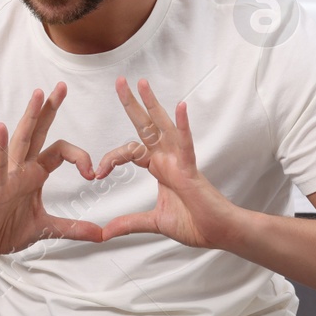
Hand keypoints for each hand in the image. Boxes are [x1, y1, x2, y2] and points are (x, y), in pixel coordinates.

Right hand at [0, 82, 103, 258]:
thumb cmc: (4, 231)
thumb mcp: (47, 229)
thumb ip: (73, 228)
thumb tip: (101, 235)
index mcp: (34, 174)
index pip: (60, 152)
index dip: (80, 158)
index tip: (93, 174)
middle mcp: (22, 169)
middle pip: (39, 132)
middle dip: (50, 109)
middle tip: (62, 86)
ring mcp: (8, 175)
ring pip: (21, 140)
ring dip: (30, 117)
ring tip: (38, 94)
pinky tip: (1, 127)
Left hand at [97, 77, 242, 248]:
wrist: (218, 234)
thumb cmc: (195, 224)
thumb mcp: (154, 223)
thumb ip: (130, 223)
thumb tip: (105, 232)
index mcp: (159, 168)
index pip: (130, 151)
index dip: (111, 158)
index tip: (97, 173)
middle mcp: (167, 159)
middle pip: (146, 126)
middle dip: (132, 105)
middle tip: (120, 81)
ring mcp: (179, 161)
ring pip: (163, 127)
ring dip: (152, 104)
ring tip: (142, 83)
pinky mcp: (190, 169)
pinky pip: (186, 144)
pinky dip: (183, 126)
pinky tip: (180, 106)